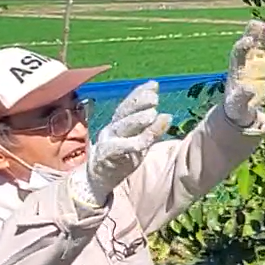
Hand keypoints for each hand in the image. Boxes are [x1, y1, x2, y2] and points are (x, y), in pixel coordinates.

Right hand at [69, 81, 170, 207]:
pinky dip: (134, 143)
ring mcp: (108, 142)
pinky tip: (146, 140)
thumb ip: (149, 128)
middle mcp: (111, 129)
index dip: (139, 94)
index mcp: (118, 123)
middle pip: (124, 113)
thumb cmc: (120, 157)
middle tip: (154, 97)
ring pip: (122, 128)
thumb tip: (166, 115)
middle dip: (139, 103)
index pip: (128, 105)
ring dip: (137, 120)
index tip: (154, 84)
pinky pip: (121, 148)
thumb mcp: (136, 141)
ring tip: (153, 113)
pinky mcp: (107, 157)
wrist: (97, 179)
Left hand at [223, 20, 264, 127]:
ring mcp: (253, 62)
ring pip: (258, 45)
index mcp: (235, 70)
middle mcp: (243, 62)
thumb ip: (242, 97)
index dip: (242, 47)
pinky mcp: (262, 65)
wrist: (240, 110)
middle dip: (252, 34)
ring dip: (264, 34)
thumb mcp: (237, 105)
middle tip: (258, 23)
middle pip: (247, 44)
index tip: (248, 41)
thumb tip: (249, 89)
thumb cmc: (236, 108)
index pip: (237, 54)